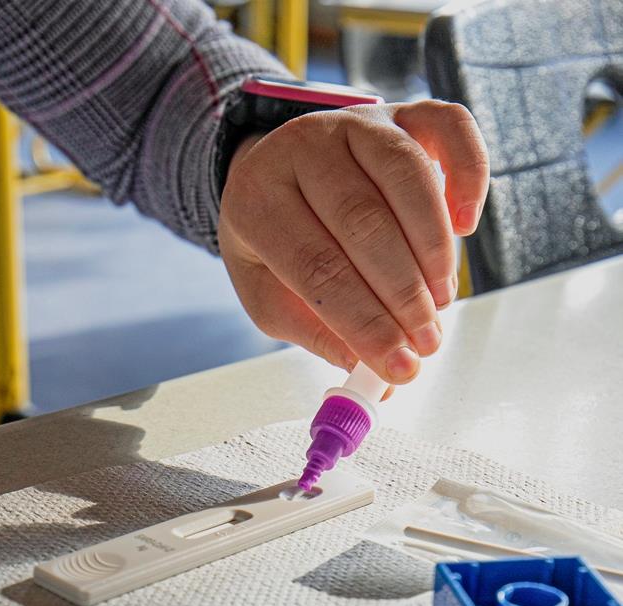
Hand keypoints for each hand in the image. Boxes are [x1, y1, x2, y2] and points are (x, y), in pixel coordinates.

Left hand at [219, 100, 488, 382]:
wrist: (275, 167)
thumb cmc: (275, 239)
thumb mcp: (269, 291)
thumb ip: (314, 332)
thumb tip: (372, 373)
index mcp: (257, 198)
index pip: (316, 267)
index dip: (363, 321)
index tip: (398, 366)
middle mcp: (303, 147)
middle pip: (363, 224)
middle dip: (402, 294)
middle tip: (426, 341)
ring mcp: (356, 122)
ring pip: (407, 177)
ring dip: (433, 249)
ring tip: (440, 302)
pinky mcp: (402, 111)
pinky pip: (450, 127)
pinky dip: (470, 173)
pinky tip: (465, 226)